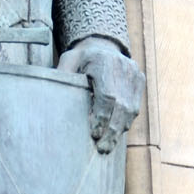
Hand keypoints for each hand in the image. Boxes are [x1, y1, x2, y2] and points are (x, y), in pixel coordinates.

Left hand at [57, 35, 143, 152]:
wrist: (102, 44)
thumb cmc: (81, 58)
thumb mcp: (68, 62)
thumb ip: (63, 78)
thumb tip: (54, 102)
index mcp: (103, 62)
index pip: (107, 95)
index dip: (102, 117)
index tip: (94, 133)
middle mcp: (123, 67)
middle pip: (122, 106)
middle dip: (112, 130)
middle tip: (102, 148)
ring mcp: (134, 74)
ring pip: (131, 109)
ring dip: (119, 129)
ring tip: (108, 145)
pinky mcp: (140, 80)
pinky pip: (135, 106)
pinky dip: (125, 121)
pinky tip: (115, 133)